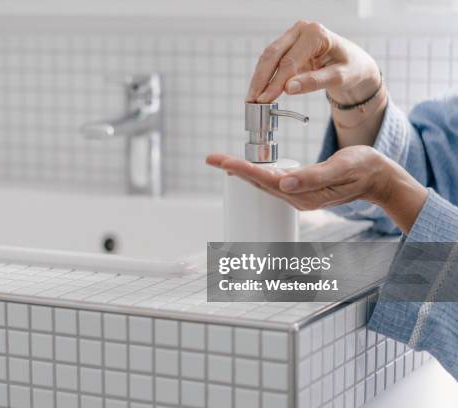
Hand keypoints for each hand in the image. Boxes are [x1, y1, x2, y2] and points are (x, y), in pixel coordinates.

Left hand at [207, 146, 427, 233]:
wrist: (378, 179)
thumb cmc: (364, 168)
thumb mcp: (342, 167)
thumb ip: (314, 176)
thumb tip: (285, 183)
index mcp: (303, 194)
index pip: (264, 179)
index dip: (241, 169)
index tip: (221, 161)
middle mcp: (296, 198)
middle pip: (257, 182)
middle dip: (233, 170)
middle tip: (211, 158)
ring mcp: (298, 196)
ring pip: (262, 183)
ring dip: (241, 172)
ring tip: (221, 162)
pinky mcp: (300, 190)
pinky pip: (272, 182)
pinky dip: (255, 174)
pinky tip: (245, 170)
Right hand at [247, 20, 380, 105]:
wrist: (353, 63)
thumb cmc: (351, 68)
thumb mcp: (339, 77)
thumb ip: (314, 82)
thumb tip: (289, 89)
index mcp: (316, 34)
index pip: (290, 61)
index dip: (275, 82)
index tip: (265, 100)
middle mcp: (301, 30)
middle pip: (272, 55)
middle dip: (260, 80)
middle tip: (252, 100)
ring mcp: (292, 36)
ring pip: (267, 58)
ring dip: (258, 79)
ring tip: (251, 98)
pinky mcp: (286, 46)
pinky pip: (270, 61)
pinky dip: (263, 77)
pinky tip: (258, 91)